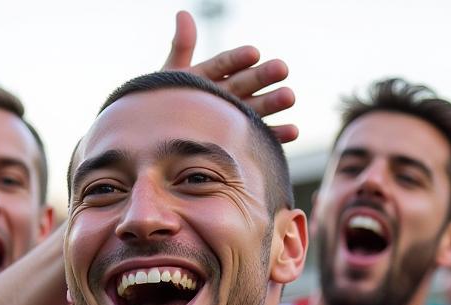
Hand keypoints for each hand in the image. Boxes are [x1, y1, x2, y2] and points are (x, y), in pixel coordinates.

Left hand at [163, 10, 296, 142]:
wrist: (157, 146)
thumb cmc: (159, 109)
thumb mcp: (168, 78)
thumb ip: (180, 49)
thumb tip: (183, 13)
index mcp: (206, 78)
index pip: (223, 64)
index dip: (237, 59)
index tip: (253, 54)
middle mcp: (223, 96)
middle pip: (245, 84)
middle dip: (263, 78)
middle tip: (282, 69)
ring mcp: (233, 119)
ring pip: (256, 109)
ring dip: (273, 104)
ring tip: (289, 97)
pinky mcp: (241, 142)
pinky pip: (259, 138)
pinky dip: (276, 135)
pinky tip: (293, 130)